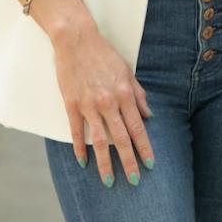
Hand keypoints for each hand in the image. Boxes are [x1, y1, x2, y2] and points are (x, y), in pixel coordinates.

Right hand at [52, 21, 153, 186]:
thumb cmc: (104, 55)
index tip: (150, 164)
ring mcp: (89, 105)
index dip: (144, 147)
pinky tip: (83, 162)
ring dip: (105, 163)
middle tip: (134, 181)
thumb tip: (149, 115)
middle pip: (121, 138)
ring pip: (100, 140)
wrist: (77, 41)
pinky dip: (80, 148)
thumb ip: (138, 94)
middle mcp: (108, 102)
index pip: (138, 127)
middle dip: (129, 162)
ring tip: (108, 181)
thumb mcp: (127, 71)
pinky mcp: (71, 105)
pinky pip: (77, 132)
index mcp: (124, 93)